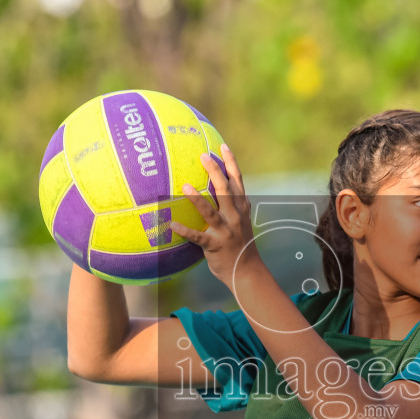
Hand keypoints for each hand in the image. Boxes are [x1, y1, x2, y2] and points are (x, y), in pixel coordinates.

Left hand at [170, 144, 259, 287]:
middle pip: (225, 190)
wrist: (247, 272)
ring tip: (185, 187)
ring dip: (197, 199)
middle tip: (202, 156)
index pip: (238, 181)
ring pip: (211, 211)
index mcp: (241, 208)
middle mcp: (235, 217)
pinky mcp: (215, 246)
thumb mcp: (241, 221)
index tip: (222, 146)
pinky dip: (185, 231)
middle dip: (215, 172)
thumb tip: (219, 189)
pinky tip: (172, 226)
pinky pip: (198, 237)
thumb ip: (233, 206)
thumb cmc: (240, 245)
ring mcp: (226, 231)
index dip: (231, 162)